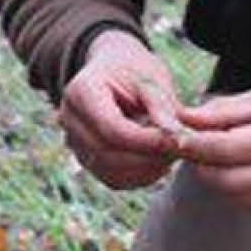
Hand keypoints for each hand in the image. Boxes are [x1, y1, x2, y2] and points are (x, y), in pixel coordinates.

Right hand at [57, 30, 185, 189]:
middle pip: (108, 155)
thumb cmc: (134, 70)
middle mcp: (69, 120)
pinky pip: (113, 179)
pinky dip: (141, 176)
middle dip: (150, 158)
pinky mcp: (85, 159)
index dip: (148, 141)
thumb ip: (161, 106)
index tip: (180, 139)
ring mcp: (73, 142)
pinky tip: (160, 159)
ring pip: (111, 173)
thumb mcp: (150, 78)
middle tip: (181, 147)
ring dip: (148, 170)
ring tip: (172, 150)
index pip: (113, 130)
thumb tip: (176, 137)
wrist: (114, 71)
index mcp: (81, 92)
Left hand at [172, 78, 250, 218]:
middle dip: (201, 165)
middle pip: (225, 181)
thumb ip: (226, 110)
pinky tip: (247, 167)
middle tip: (195, 147)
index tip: (176, 136)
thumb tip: (184, 117)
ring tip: (222, 154)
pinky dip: (241, 189)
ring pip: (237, 198)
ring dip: (219, 179)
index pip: (223, 150)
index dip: (193, 145)